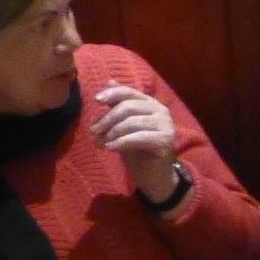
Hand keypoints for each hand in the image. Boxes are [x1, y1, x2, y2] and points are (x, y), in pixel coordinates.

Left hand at [92, 85, 180, 201]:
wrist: (155, 177)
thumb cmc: (139, 151)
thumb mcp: (124, 126)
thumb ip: (119, 105)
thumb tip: (109, 81)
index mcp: (151, 104)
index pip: (130, 92)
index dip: (113, 93)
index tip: (96, 100)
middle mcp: (161, 111)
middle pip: (129, 106)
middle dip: (108, 118)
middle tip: (93, 130)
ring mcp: (165, 125)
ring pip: (132, 122)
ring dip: (111, 132)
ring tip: (99, 142)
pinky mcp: (165, 141)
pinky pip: (138, 137)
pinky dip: (121, 142)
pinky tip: (109, 147)